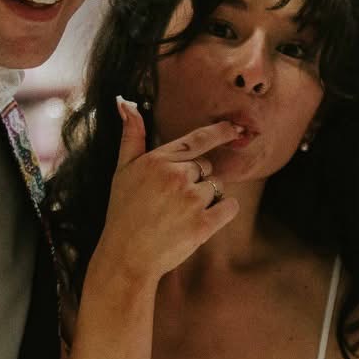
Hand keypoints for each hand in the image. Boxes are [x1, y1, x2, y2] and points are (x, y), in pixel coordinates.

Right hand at [90, 99, 241, 284]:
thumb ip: (131, 135)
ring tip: (178, 216)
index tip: (236, 128)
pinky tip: (200, 223)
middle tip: (171, 203)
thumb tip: (125, 102)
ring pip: (216, 188)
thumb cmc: (123, 213)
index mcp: (158, 160)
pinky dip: (222, 213)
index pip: (197, 140)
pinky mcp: (203, 224)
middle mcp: (176, 176)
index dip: (220, 132)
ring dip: (205, 200)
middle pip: (205, 168)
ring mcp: (191, 200)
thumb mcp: (122, 169)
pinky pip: (229, 207)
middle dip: (195, 182)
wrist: (127, 256)